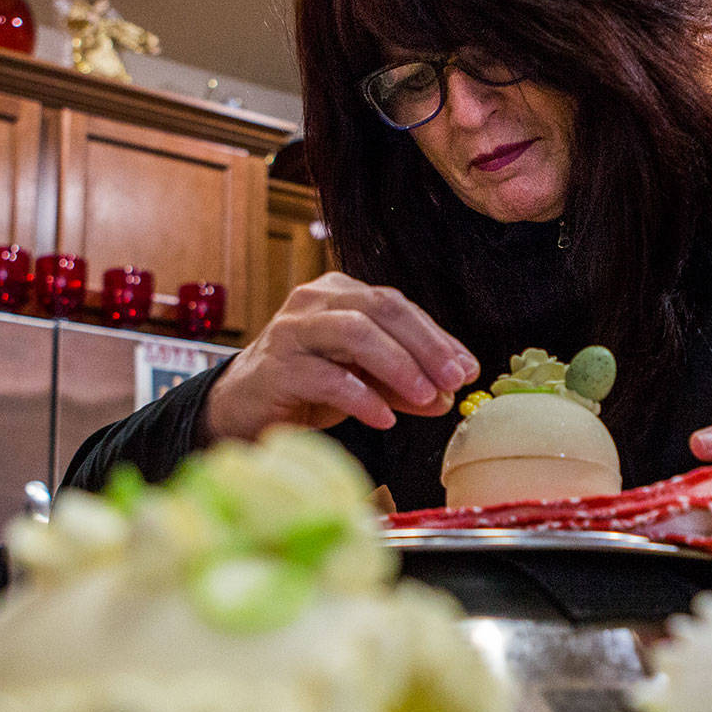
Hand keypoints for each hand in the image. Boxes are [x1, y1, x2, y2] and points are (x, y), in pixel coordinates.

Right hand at [203, 273, 478, 440]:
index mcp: (339, 294)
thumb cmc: (306, 386)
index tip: (468, 369)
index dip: (437, 337)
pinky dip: (362, 397)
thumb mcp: (364, 381)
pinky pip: (326, 377)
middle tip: (455, 380)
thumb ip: (404, 384)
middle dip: (425, 346)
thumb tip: (450, 396)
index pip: (397, 306)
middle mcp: (313, 302)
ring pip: (354, 333)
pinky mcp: (276, 368)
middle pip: (380, 309)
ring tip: (426, 397)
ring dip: (398, 366)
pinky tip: (385, 417)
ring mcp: (291, 331)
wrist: (243, 408)